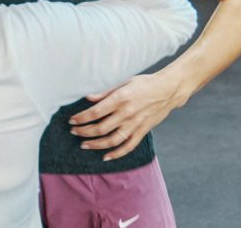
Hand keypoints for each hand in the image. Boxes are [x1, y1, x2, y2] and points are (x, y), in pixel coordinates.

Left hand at [69, 72, 186, 160]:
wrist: (168, 90)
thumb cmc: (144, 83)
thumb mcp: (124, 82)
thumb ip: (105, 92)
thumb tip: (88, 98)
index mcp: (120, 98)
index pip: (95, 112)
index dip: (81, 118)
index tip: (72, 120)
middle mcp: (127, 113)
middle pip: (101, 128)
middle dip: (84, 132)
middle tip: (74, 132)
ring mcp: (135, 124)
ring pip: (112, 140)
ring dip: (96, 144)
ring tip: (84, 145)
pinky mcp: (143, 131)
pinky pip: (129, 146)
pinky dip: (117, 153)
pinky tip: (106, 157)